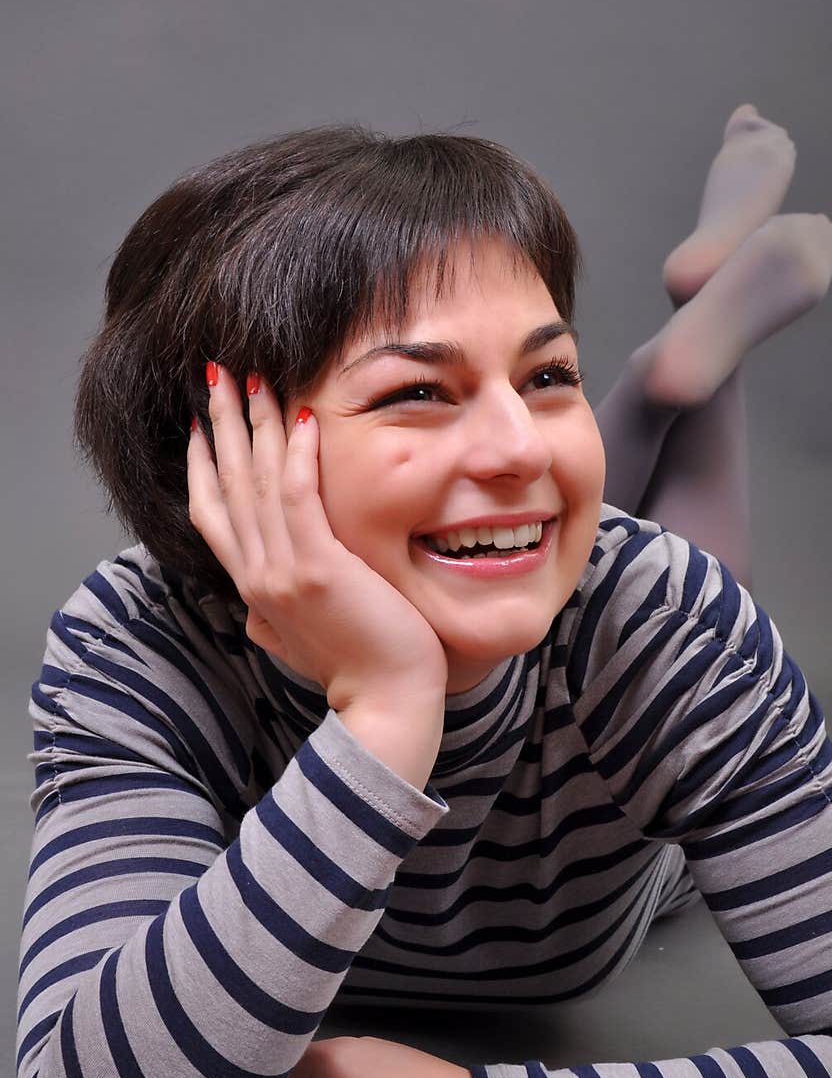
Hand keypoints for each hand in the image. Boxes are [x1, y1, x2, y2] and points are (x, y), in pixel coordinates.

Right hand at [187, 366, 448, 712]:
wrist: (385, 703)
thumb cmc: (353, 670)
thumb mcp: (297, 641)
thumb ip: (271, 619)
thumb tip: (255, 616)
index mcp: (252, 587)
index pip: (213, 513)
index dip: (204, 464)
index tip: (201, 423)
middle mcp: (256, 575)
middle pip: (227, 484)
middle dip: (221, 424)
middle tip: (216, 374)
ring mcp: (282, 572)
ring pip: (259, 482)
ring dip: (255, 424)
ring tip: (252, 376)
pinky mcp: (318, 570)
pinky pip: (300, 497)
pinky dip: (299, 454)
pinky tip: (303, 416)